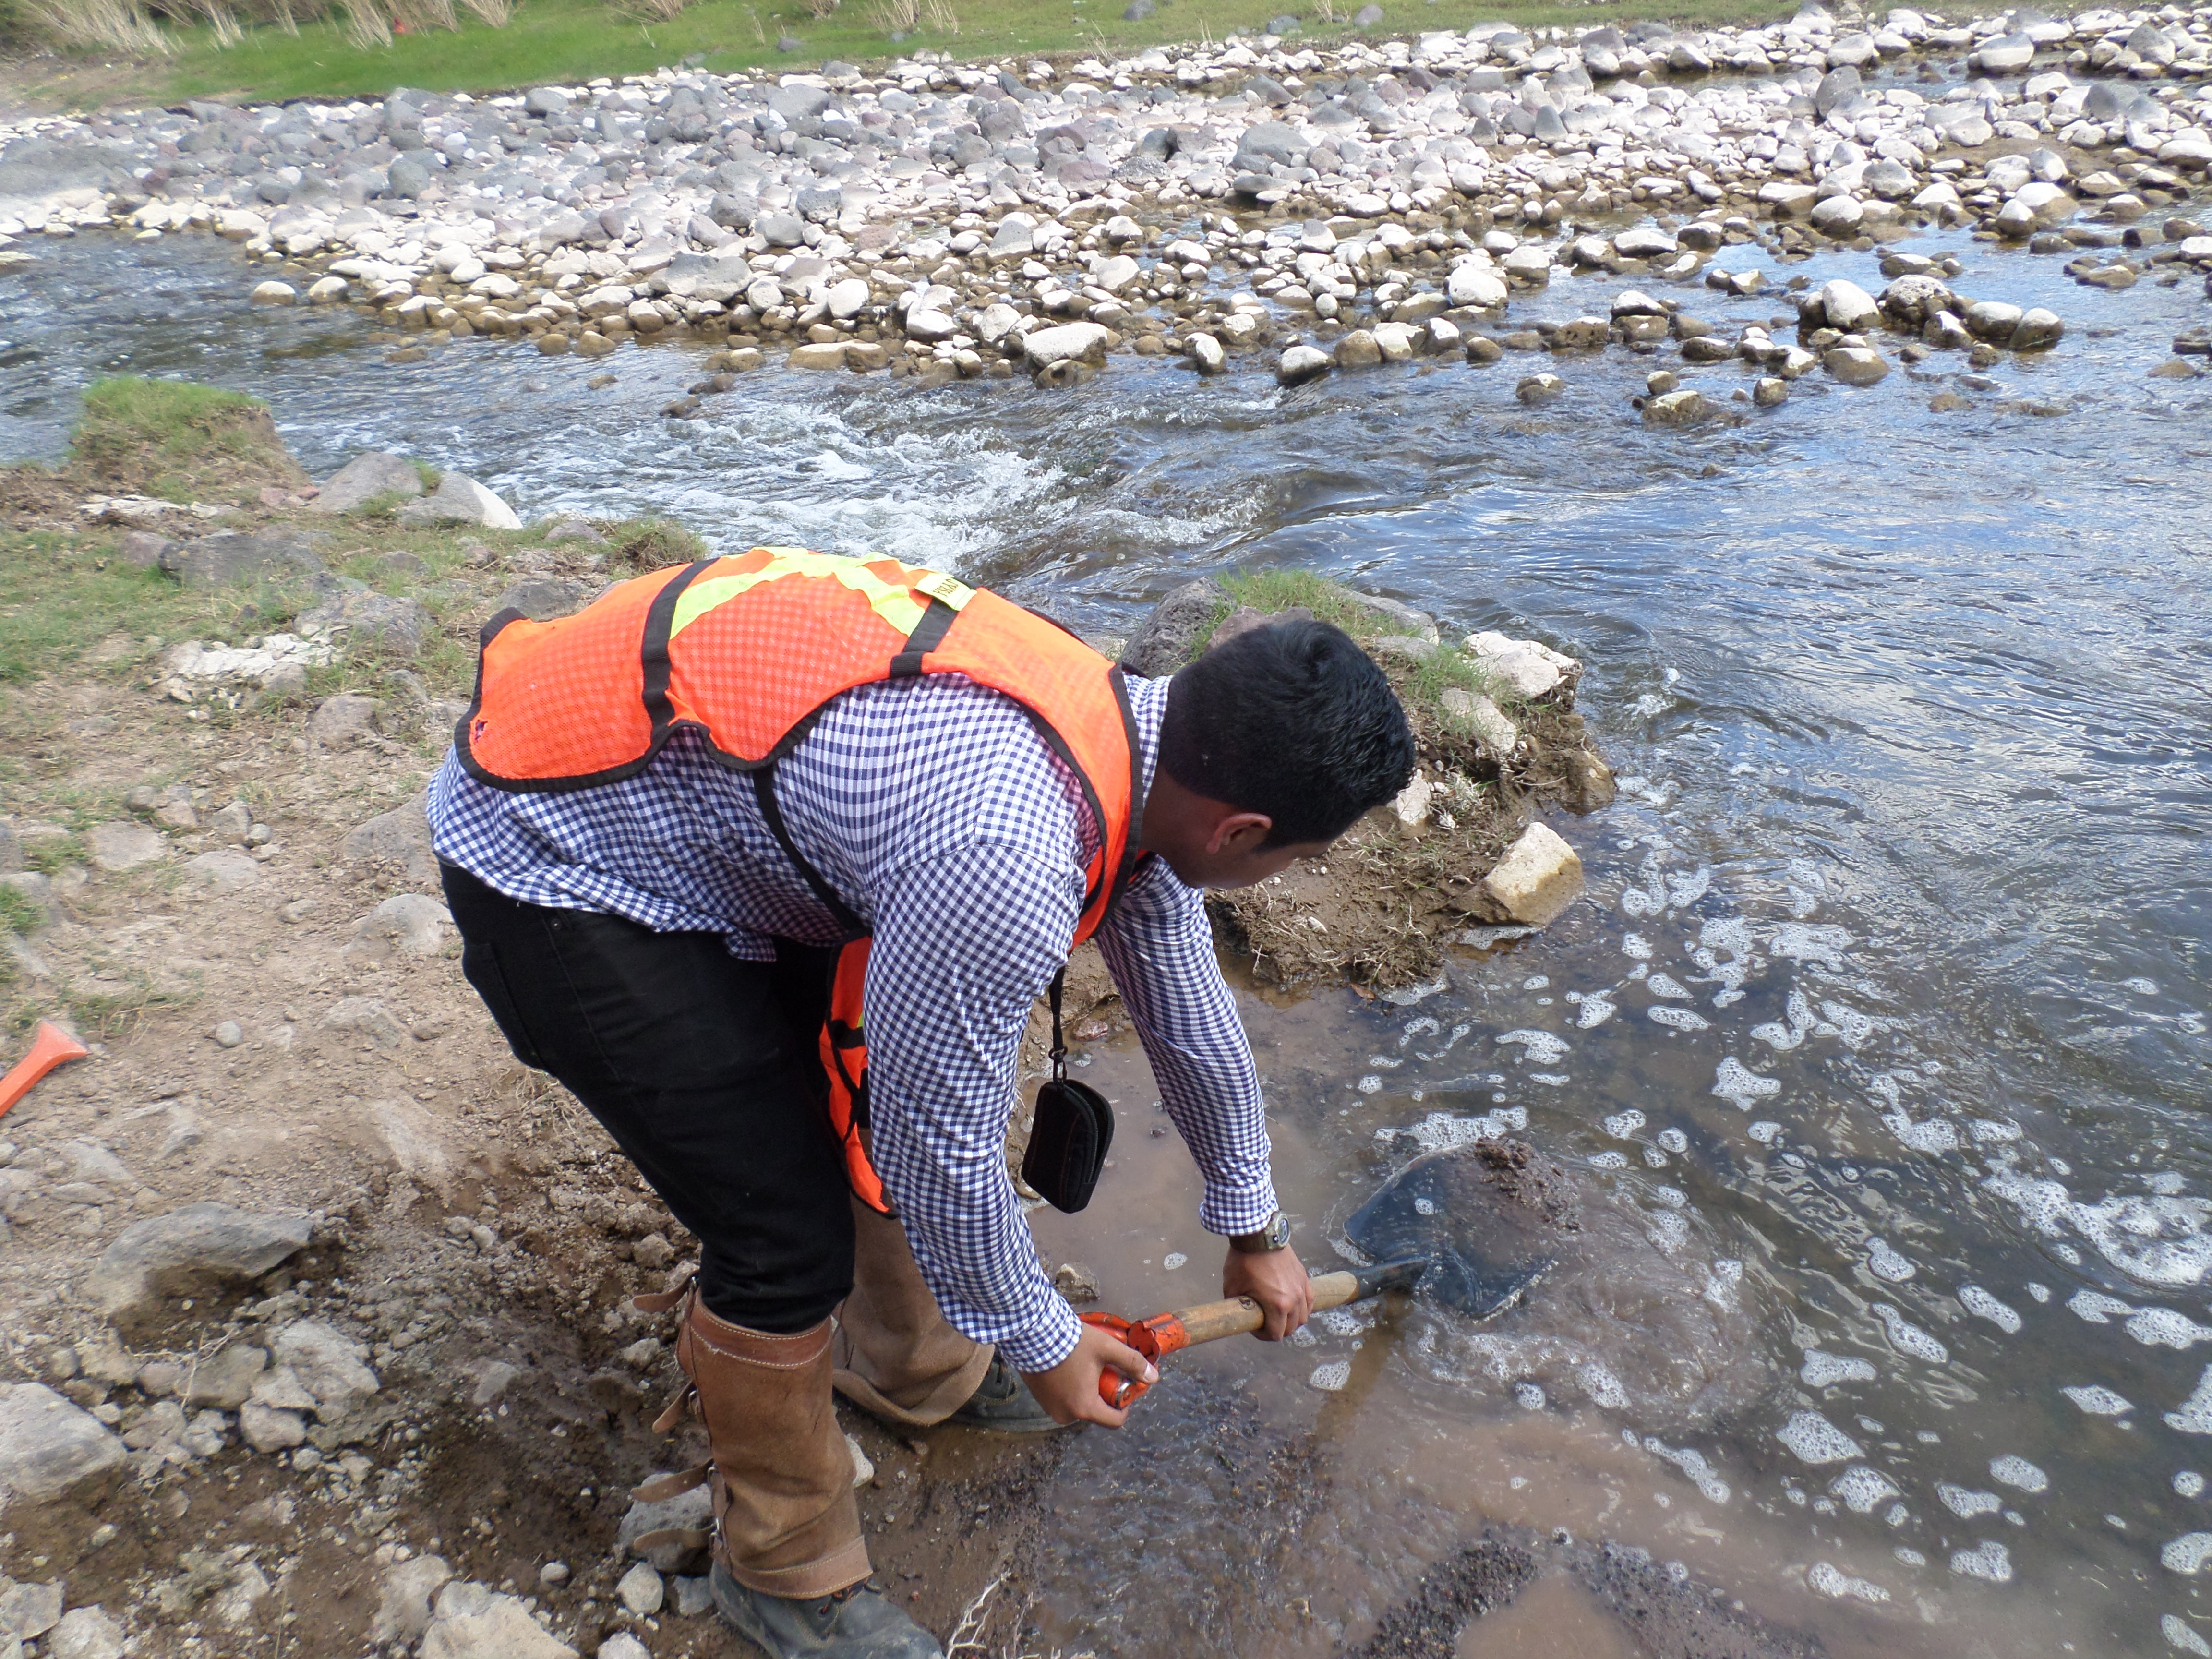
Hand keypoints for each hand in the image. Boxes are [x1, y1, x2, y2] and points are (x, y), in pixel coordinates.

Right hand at [1021, 1323, 1157, 1428]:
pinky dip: (1068, 1388)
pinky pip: (1062, 1399)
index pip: (1115, 1421)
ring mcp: (1050, 1408)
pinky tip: (1068, 1367)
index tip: (1124, 1386)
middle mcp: (1066, 1415)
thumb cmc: (1071, 1343)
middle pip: (1096, 1411)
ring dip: (1085, 1391)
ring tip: (1084, 1367)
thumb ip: (1132, 1363)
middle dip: (1103, 1394)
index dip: (1125, 1405)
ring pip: (1078, 1405)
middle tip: (1103, 1370)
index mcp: (1085, 1408)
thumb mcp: (1107, 1348)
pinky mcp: (1039, 1399)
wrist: (1033, 1333)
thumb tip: (1154, 1377)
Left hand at [1223, 1244, 1312, 1340]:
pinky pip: (1309, 1301)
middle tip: (1264, 1322)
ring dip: (1291, 1321)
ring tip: (1278, 1314)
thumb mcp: (1232, 1289)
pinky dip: (1302, 1307)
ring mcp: (1301, 1288)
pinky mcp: (1304, 1277)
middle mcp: (1294, 1299)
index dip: (1262, 1335)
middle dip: (1277, 1330)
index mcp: (1278, 1305)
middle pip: (1291, 1329)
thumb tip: (1242, 1316)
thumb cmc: (1244, 1261)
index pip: (1275, 1334)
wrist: (1258, 1235)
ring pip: (1303, 1317)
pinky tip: (1292, 1304)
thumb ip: (1239, 1308)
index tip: (1254, 1326)